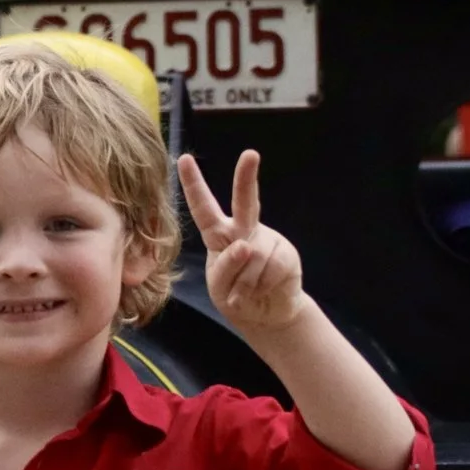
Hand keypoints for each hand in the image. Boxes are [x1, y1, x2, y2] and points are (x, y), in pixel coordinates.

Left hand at [180, 149, 306, 335]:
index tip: (183, 158)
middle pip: (245, 202)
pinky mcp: (286, 253)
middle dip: (247, 178)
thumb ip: (225, 267)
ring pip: (252, 255)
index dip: (193, 185)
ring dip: (246, 282)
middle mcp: (244, 230)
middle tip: (250, 154)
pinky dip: (262, 285)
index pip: (203, 208)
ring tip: (248, 291)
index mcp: (219, 234)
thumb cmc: (236, 296)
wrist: (268, 314)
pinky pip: (270, 268)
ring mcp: (267, 239)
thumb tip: (246, 246)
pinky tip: (263, 290)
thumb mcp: (219, 287)